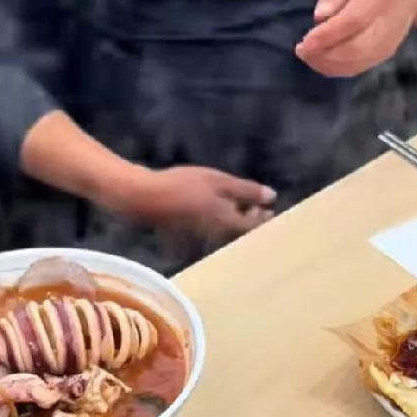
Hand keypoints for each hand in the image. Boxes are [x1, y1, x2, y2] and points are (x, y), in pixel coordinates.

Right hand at [119, 167, 275, 238]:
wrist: (144, 198)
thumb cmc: (183, 186)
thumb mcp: (218, 182)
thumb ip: (246, 190)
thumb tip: (272, 197)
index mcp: (227, 222)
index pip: (253, 227)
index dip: (264, 219)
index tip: (270, 211)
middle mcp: (217, 234)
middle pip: (239, 231)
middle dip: (250, 219)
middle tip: (257, 207)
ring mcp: (200, 234)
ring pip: (225, 230)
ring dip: (234, 218)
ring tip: (238, 205)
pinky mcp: (187, 230)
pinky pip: (210, 227)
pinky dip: (217, 217)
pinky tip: (213, 205)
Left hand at [295, 0, 416, 78]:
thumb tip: (319, 17)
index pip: (352, 21)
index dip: (326, 36)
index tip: (304, 43)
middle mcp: (388, 21)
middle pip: (356, 48)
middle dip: (325, 56)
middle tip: (302, 51)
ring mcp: (390, 39)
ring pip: (360, 62)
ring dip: (331, 65)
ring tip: (310, 57)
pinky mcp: (389, 51)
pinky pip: (363, 65)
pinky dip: (341, 69)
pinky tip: (325, 62)